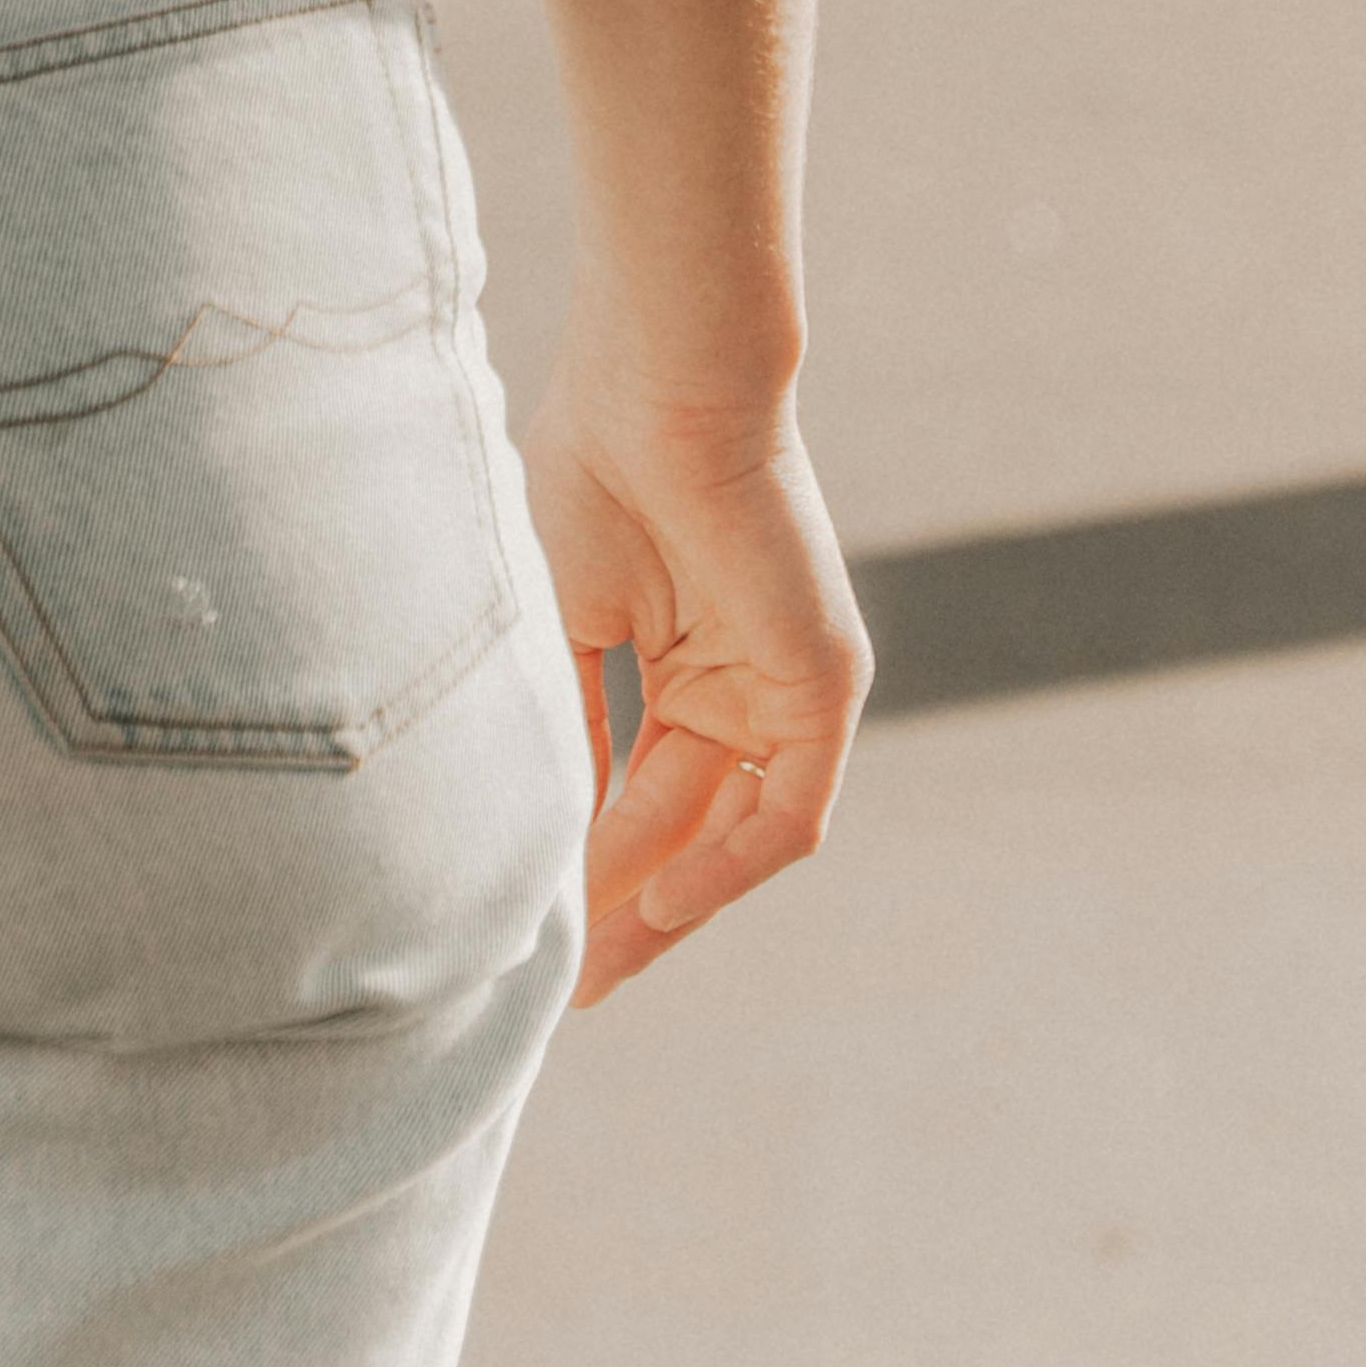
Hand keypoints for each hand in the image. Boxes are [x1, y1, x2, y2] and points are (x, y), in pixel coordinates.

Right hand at [524, 370, 869, 1007]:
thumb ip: (572, 730)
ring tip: (600, 964)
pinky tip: (658, 900)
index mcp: (682, 660)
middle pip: (689, 829)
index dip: (595, 865)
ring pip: (734, 833)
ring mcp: (786, 685)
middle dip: (631, 908)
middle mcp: (740, 681)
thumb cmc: (596, 468)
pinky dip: (728, 866)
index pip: (643, 794)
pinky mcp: (825, 683)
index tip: (540, 937)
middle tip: (573, 985)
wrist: (660, 381)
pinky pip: (786, 810)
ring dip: (671, 903)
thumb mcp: (566, 622)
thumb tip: (540, 834)